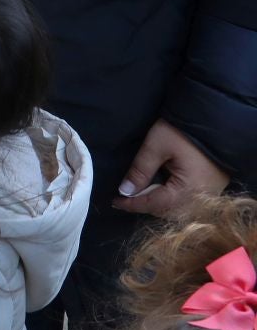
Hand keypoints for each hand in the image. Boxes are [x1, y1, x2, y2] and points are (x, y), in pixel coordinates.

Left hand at [115, 119, 231, 217]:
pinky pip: (189, 201)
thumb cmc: (182, 131)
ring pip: (179, 208)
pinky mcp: (213, 186)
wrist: (213, 118)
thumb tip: (125, 191)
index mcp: (189, 190)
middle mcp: (202, 197)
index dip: (133, 204)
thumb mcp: (155, 147)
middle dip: (146, 205)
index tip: (115, 201)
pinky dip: (172, 198)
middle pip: (168, 211)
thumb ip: (140, 170)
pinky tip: (159, 189)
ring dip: (159, 203)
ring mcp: (211, 193)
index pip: (155, 205)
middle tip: (127, 196)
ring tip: (141, 193)